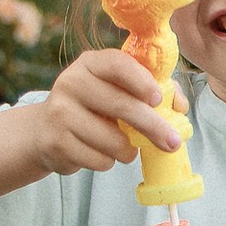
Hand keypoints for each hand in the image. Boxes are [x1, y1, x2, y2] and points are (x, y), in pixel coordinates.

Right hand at [39, 47, 188, 177]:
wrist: (46, 130)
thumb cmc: (95, 108)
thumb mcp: (118, 91)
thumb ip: (152, 91)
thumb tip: (179, 106)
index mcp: (90, 63)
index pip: (118, 64)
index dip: (142, 81)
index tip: (158, 99)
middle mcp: (71, 82)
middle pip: (121, 106)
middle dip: (153, 127)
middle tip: (173, 143)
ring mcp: (60, 112)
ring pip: (113, 140)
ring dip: (127, 150)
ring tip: (122, 146)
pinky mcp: (55, 141)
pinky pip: (99, 160)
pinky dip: (108, 162)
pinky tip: (98, 152)